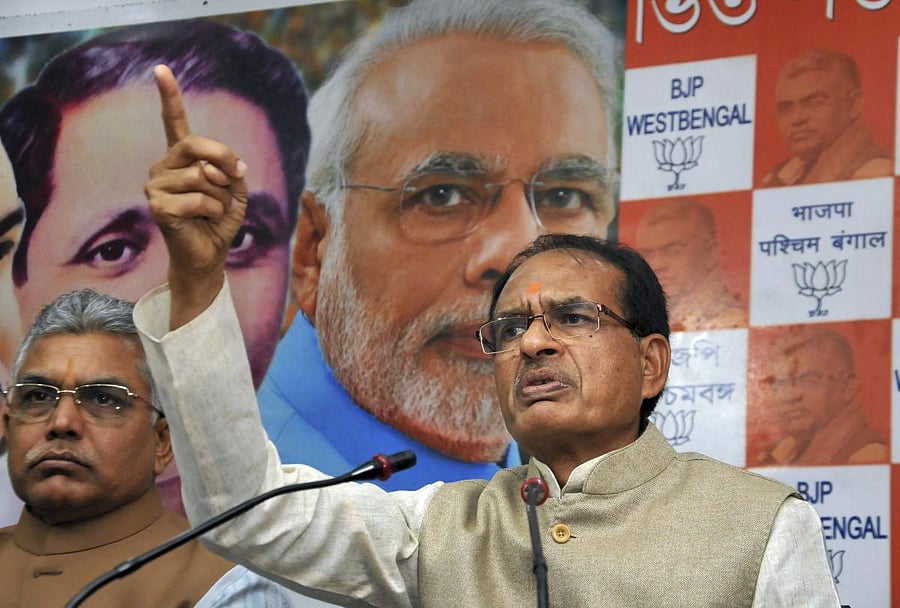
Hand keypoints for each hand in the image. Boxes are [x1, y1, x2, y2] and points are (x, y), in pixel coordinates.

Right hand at [145, 65, 247, 328]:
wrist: (209, 257)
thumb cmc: (220, 223)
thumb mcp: (236, 189)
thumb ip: (232, 169)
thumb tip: (222, 166)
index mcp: (181, 158)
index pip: (174, 121)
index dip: (169, 95)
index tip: (161, 68)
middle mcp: (163, 166)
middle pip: (197, 144)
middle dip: (225, 161)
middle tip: (234, 179)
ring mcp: (155, 185)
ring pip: (203, 177)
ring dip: (221, 197)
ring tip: (211, 212)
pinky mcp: (157, 206)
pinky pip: (198, 199)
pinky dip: (211, 212)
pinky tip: (201, 222)